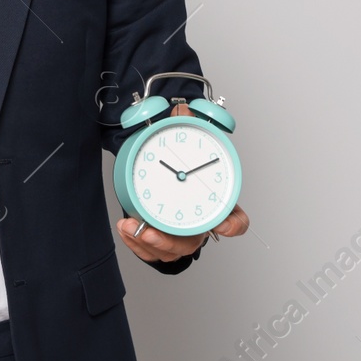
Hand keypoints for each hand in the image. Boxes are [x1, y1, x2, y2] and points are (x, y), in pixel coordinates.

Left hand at [116, 100, 249, 263]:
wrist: (164, 178)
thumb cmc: (181, 166)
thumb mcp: (185, 145)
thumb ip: (185, 126)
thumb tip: (182, 108)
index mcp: (214, 204)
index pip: (235, 219)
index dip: (232, 225)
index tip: (222, 224)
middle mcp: (199, 223)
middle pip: (193, 241)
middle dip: (170, 240)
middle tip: (150, 231)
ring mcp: (181, 236)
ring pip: (170, 250)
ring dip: (147, 243)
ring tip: (129, 227)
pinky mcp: (161, 243)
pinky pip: (151, 252)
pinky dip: (136, 245)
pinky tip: (125, 230)